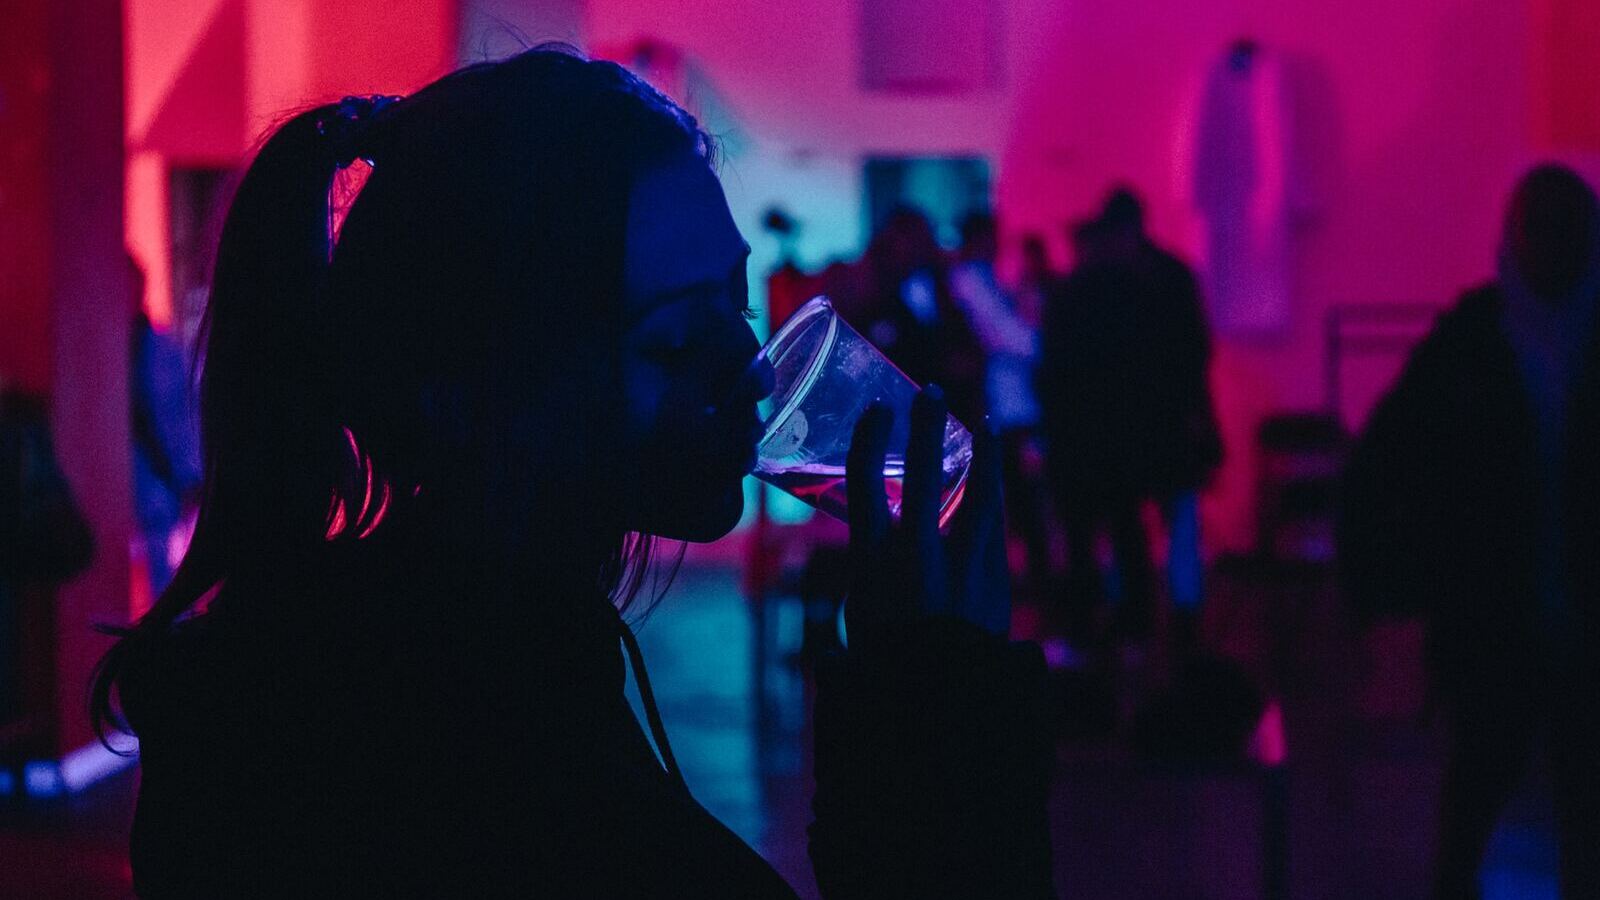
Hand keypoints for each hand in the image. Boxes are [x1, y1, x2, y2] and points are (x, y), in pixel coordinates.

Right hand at [845, 385, 1009, 642]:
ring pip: (975, 492)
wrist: (939, 700)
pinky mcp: (994, 577)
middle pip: (919, 471)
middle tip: (931, 393)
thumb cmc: (886, 663)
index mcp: (872, 559)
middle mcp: (917, 553)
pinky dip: (994, 495)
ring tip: (985, 424)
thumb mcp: (859, 620)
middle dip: (925, 426)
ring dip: (981, 454)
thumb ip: (867, 579)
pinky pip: (995, 524)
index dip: (869, 440)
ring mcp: (961, 563)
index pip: (863, 482)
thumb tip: (866, 577)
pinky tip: (996, 477)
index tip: (877, 411)